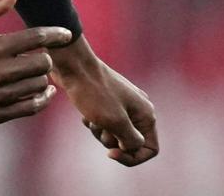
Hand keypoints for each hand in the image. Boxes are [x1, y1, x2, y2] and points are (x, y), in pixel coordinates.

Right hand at [0, 0, 73, 126]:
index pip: (36, 38)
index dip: (55, 34)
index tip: (66, 34)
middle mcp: (1, 72)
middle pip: (42, 63)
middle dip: (45, 57)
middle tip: (39, 55)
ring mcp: (0, 95)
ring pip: (39, 85)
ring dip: (42, 77)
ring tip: (36, 72)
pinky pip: (31, 107)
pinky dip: (42, 99)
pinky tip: (43, 93)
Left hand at [51, 39, 158, 166]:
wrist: (73, 65)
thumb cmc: (94, 93)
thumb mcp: (115, 122)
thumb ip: (131, 141)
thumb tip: (133, 147)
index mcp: (146, 113)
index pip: (150, 148)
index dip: (132, 157)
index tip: (111, 153)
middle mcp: (137, 108)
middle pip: (130, 143)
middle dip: (111, 141)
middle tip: (100, 127)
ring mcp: (122, 104)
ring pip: (115, 134)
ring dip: (100, 132)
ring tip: (91, 118)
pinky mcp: (107, 101)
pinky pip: (104, 123)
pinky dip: (94, 123)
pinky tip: (85, 114)